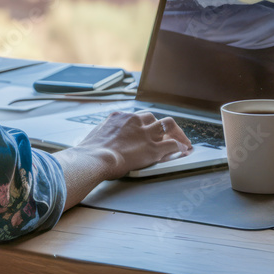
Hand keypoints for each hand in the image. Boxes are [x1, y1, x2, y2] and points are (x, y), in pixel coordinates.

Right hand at [75, 110, 192, 179]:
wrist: (94, 158)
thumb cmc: (90, 152)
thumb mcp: (96, 135)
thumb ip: (105, 134)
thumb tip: (103, 141)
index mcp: (119, 117)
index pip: (138, 116)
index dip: (146, 124)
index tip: (148, 130)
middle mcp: (134, 121)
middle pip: (154, 118)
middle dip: (161, 127)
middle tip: (167, 135)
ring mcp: (145, 134)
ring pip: (168, 125)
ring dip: (176, 133)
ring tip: (182, 141)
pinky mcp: (153, 148)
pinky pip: (172, 144)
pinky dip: (180, 146)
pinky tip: (183, 151)